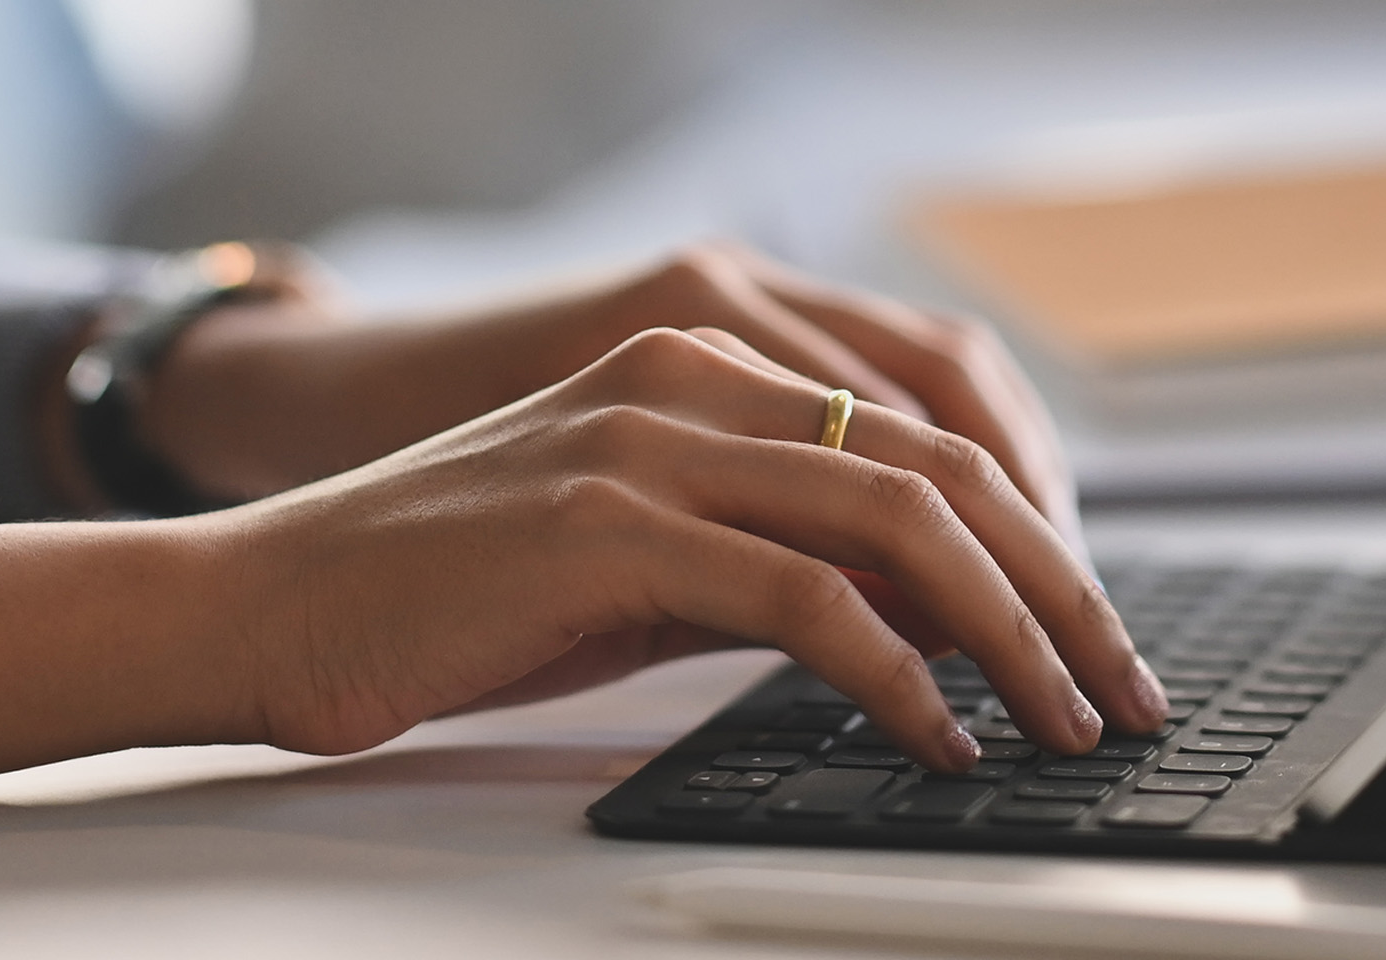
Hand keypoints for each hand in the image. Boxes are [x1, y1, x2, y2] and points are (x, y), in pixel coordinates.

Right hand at [0, 327, 1161, 804]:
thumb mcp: (644, 564)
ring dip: (1012, 635)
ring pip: (902, 520)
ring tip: (1062, 723)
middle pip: (947, 466)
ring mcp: (650, 439)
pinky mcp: (609, 524)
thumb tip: (928, 624)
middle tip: (1121, 689)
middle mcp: (692, 374)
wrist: (263, 603)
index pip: (931, 424)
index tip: (1092, 631)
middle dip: (1061, 591)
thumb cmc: (446, 595)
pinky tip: (936, 737)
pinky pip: (806, 597)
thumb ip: (776, 566)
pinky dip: (898, 676)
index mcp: (707, 361)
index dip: (1039, 530)